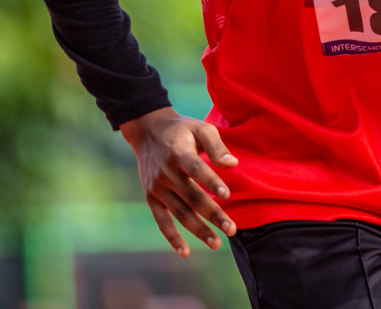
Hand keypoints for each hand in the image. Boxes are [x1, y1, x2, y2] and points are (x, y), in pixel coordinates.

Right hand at [119, 106, 238, 256]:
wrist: (147, 130)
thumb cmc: (182, 130)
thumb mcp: (200, 128)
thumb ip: (217, 146)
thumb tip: (233, 164)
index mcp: (179, 153)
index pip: (197, 170)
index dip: (211, 183)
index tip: (227, 195)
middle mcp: (166, 172)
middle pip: (192, 197)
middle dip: (212, 215)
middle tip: (232, 230)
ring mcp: (157, 187)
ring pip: (179, 212)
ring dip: (198, 230)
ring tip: (217, 244)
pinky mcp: (151, 197)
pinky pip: (161, 220)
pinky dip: (172, 237)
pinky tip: (185, 253)